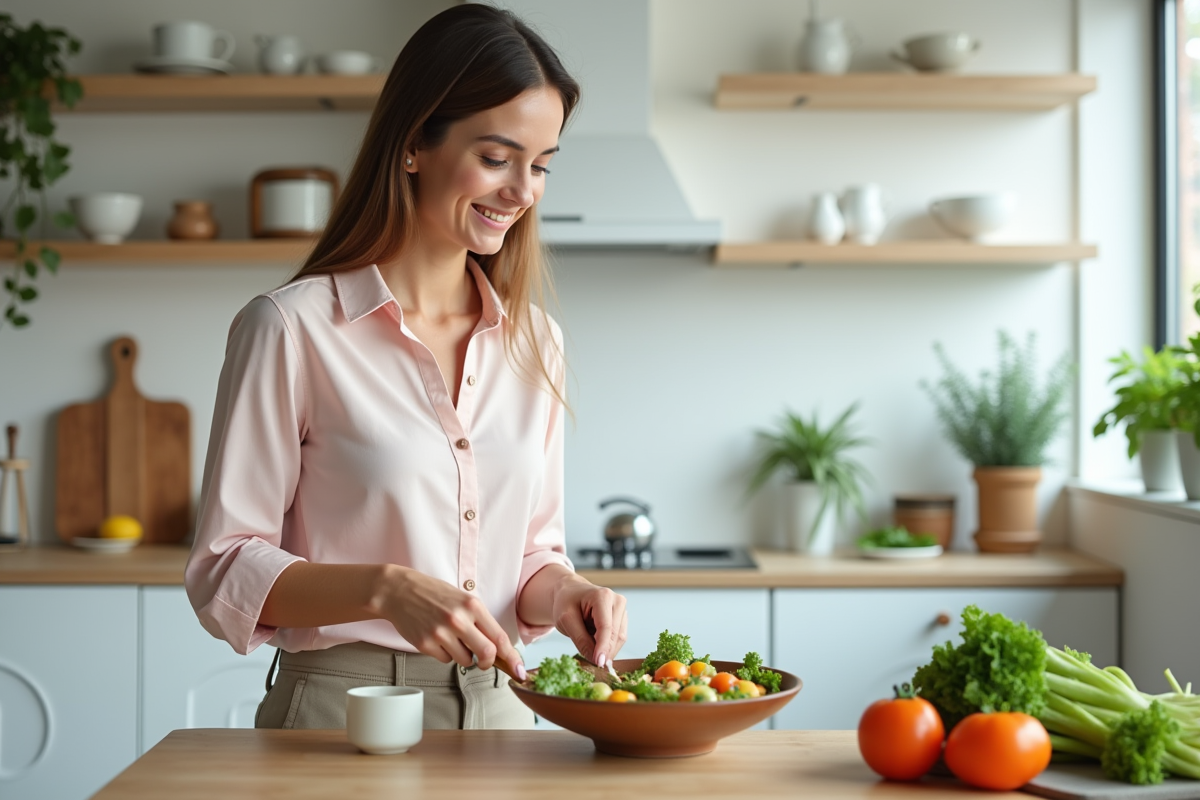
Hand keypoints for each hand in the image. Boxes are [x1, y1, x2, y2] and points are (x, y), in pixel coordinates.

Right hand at [372, 565, 525, 678]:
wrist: (400, 591)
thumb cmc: (434, 595)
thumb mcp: (463, 599)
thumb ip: (480, 621)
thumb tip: (499, 648)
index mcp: (472, 606)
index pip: (499, 637)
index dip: (512, 657)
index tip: (519, 670)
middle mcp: (458, 619)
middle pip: (486, 653)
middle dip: (488, 662)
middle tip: (484, 661)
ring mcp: (441, 633)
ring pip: (465, 660)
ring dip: (464, 656)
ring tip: (452, 638)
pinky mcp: (425, 644)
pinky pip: (445, 660)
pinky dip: (446, 654)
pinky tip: (437, 638)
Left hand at [550, 574, 627, 668]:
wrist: (570, 592)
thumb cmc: (566, 603)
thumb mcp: (565, 620)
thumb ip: (581, 640)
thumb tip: (596, 660)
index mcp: (602, 596)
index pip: (606, 627)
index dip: (603, 647)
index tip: (599, 663)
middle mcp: (617, 601)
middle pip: (616, 634)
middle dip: (605, 651)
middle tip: (591, 663)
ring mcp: (622, 609)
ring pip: (620, 639)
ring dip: (606, 649)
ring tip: (588, 646)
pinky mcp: (623, 618)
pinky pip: (619, 638)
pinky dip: (608, 645)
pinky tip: (595, 643)